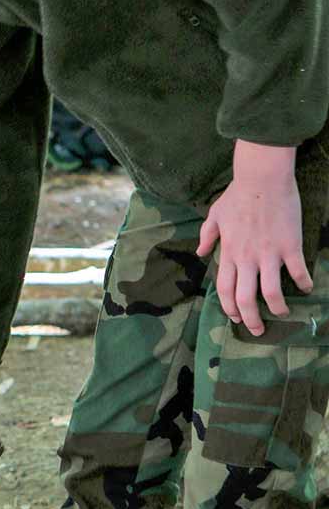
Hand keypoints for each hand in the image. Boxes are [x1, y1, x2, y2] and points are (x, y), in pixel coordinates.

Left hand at [197, 141, 311, 335]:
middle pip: (245, 299)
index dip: (229, 308)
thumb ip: (207, 236)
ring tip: (282, 313)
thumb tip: (201, 252)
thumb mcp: (215, 215)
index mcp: (229, 253)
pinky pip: (298, 271)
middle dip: (251, 320)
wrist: (262, 179)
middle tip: (257, 330)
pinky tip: (307, 288)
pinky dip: (304, 283)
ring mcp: (269, 254)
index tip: (236, 317)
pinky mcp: (290, 246)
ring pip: (271, 293)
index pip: (225, 290)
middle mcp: (247, 259)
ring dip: (277, 308)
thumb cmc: (238, 195)